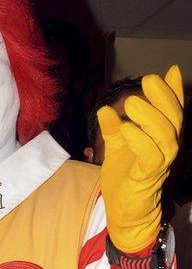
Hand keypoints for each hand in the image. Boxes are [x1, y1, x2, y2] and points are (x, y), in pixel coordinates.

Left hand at [98, 65, 183, 252]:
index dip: (174, 92)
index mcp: (160, 137)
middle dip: (164, 97)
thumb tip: (107, 107)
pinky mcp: (148, 176)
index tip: (171, 71)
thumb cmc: (125, 176)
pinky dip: (140, 141)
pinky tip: (127, 129)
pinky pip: (151, 157)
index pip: (172, 112)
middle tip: (149, 79)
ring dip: (150, 116)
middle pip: (174, 119)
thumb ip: (113, 127)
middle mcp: (166, 148)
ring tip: (132, 102)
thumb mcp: (116, 146)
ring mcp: (160, 162)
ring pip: (167, 135)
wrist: (124, 210)